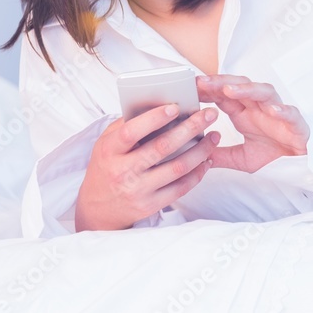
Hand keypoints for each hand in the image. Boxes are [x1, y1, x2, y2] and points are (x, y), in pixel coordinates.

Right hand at [75, 104, 219, 231]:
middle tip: (209, 114)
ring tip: (215, 136)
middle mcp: (123, 172)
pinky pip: (181, 188)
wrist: (98, 209)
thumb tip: (159, 103)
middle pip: (162, 148)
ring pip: (177, 168)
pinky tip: (207, 159)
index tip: (175, 107)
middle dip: (190, 128)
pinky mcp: (151, 205)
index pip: (131, 132)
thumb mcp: (107, 143)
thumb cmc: (107, 166)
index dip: (153, 119)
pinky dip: (198, 172)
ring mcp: (138, 190)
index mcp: (109, 151)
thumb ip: (128, 124)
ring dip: (201, 150)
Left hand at [197, 75, 308, 172]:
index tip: (188, 87)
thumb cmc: (274, 156)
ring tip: (230, 91)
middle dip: (221, 82)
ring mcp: (279, 114)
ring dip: (247, 90)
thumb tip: (194, 155)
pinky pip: (291, 114)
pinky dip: (283, 111)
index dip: (208, 89)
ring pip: (264, 93)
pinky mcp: (297, 125)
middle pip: (241, 87)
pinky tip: (273, 111)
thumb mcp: (240, 158)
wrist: (301, 167)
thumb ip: (219, 155)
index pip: (224, 95)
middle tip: (201, 82)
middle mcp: (260, 108)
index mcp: (245, 113)